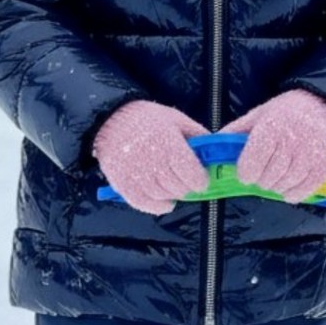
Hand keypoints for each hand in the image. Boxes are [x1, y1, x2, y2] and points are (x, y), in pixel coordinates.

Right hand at [93, 99, 208, 215]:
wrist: (110, 118)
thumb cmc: (147, 118)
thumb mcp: (176, 119)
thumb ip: (197, 135)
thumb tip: (216, 151)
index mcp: (170, 145)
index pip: (193, 176)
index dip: (201, 180)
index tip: (201, 178)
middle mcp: (153, 162)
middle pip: (179, 188)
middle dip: (187, 187)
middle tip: (187, 181)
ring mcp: (136, 175)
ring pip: (163, 197)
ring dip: (173, 195)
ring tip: (174, 187)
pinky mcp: (122, 184)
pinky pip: (143, 203)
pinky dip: (156, 206)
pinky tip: (163, 201)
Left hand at [219, 88, 325, 202]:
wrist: (322, 104)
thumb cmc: (284, 112)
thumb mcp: (257, 115)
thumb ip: (235, 132)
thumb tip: (212, 148)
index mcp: (271, 128)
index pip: (252, 164)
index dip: (246, 173)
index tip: (246, 173)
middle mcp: (292, 141)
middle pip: (268, 178)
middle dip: (261, 180)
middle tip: (262, 175)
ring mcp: (311, 154)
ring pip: (285, 185)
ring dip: (276, 187)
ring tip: (275, 179)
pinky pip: (306, 189)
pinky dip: (294, 193)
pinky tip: (289, 189)